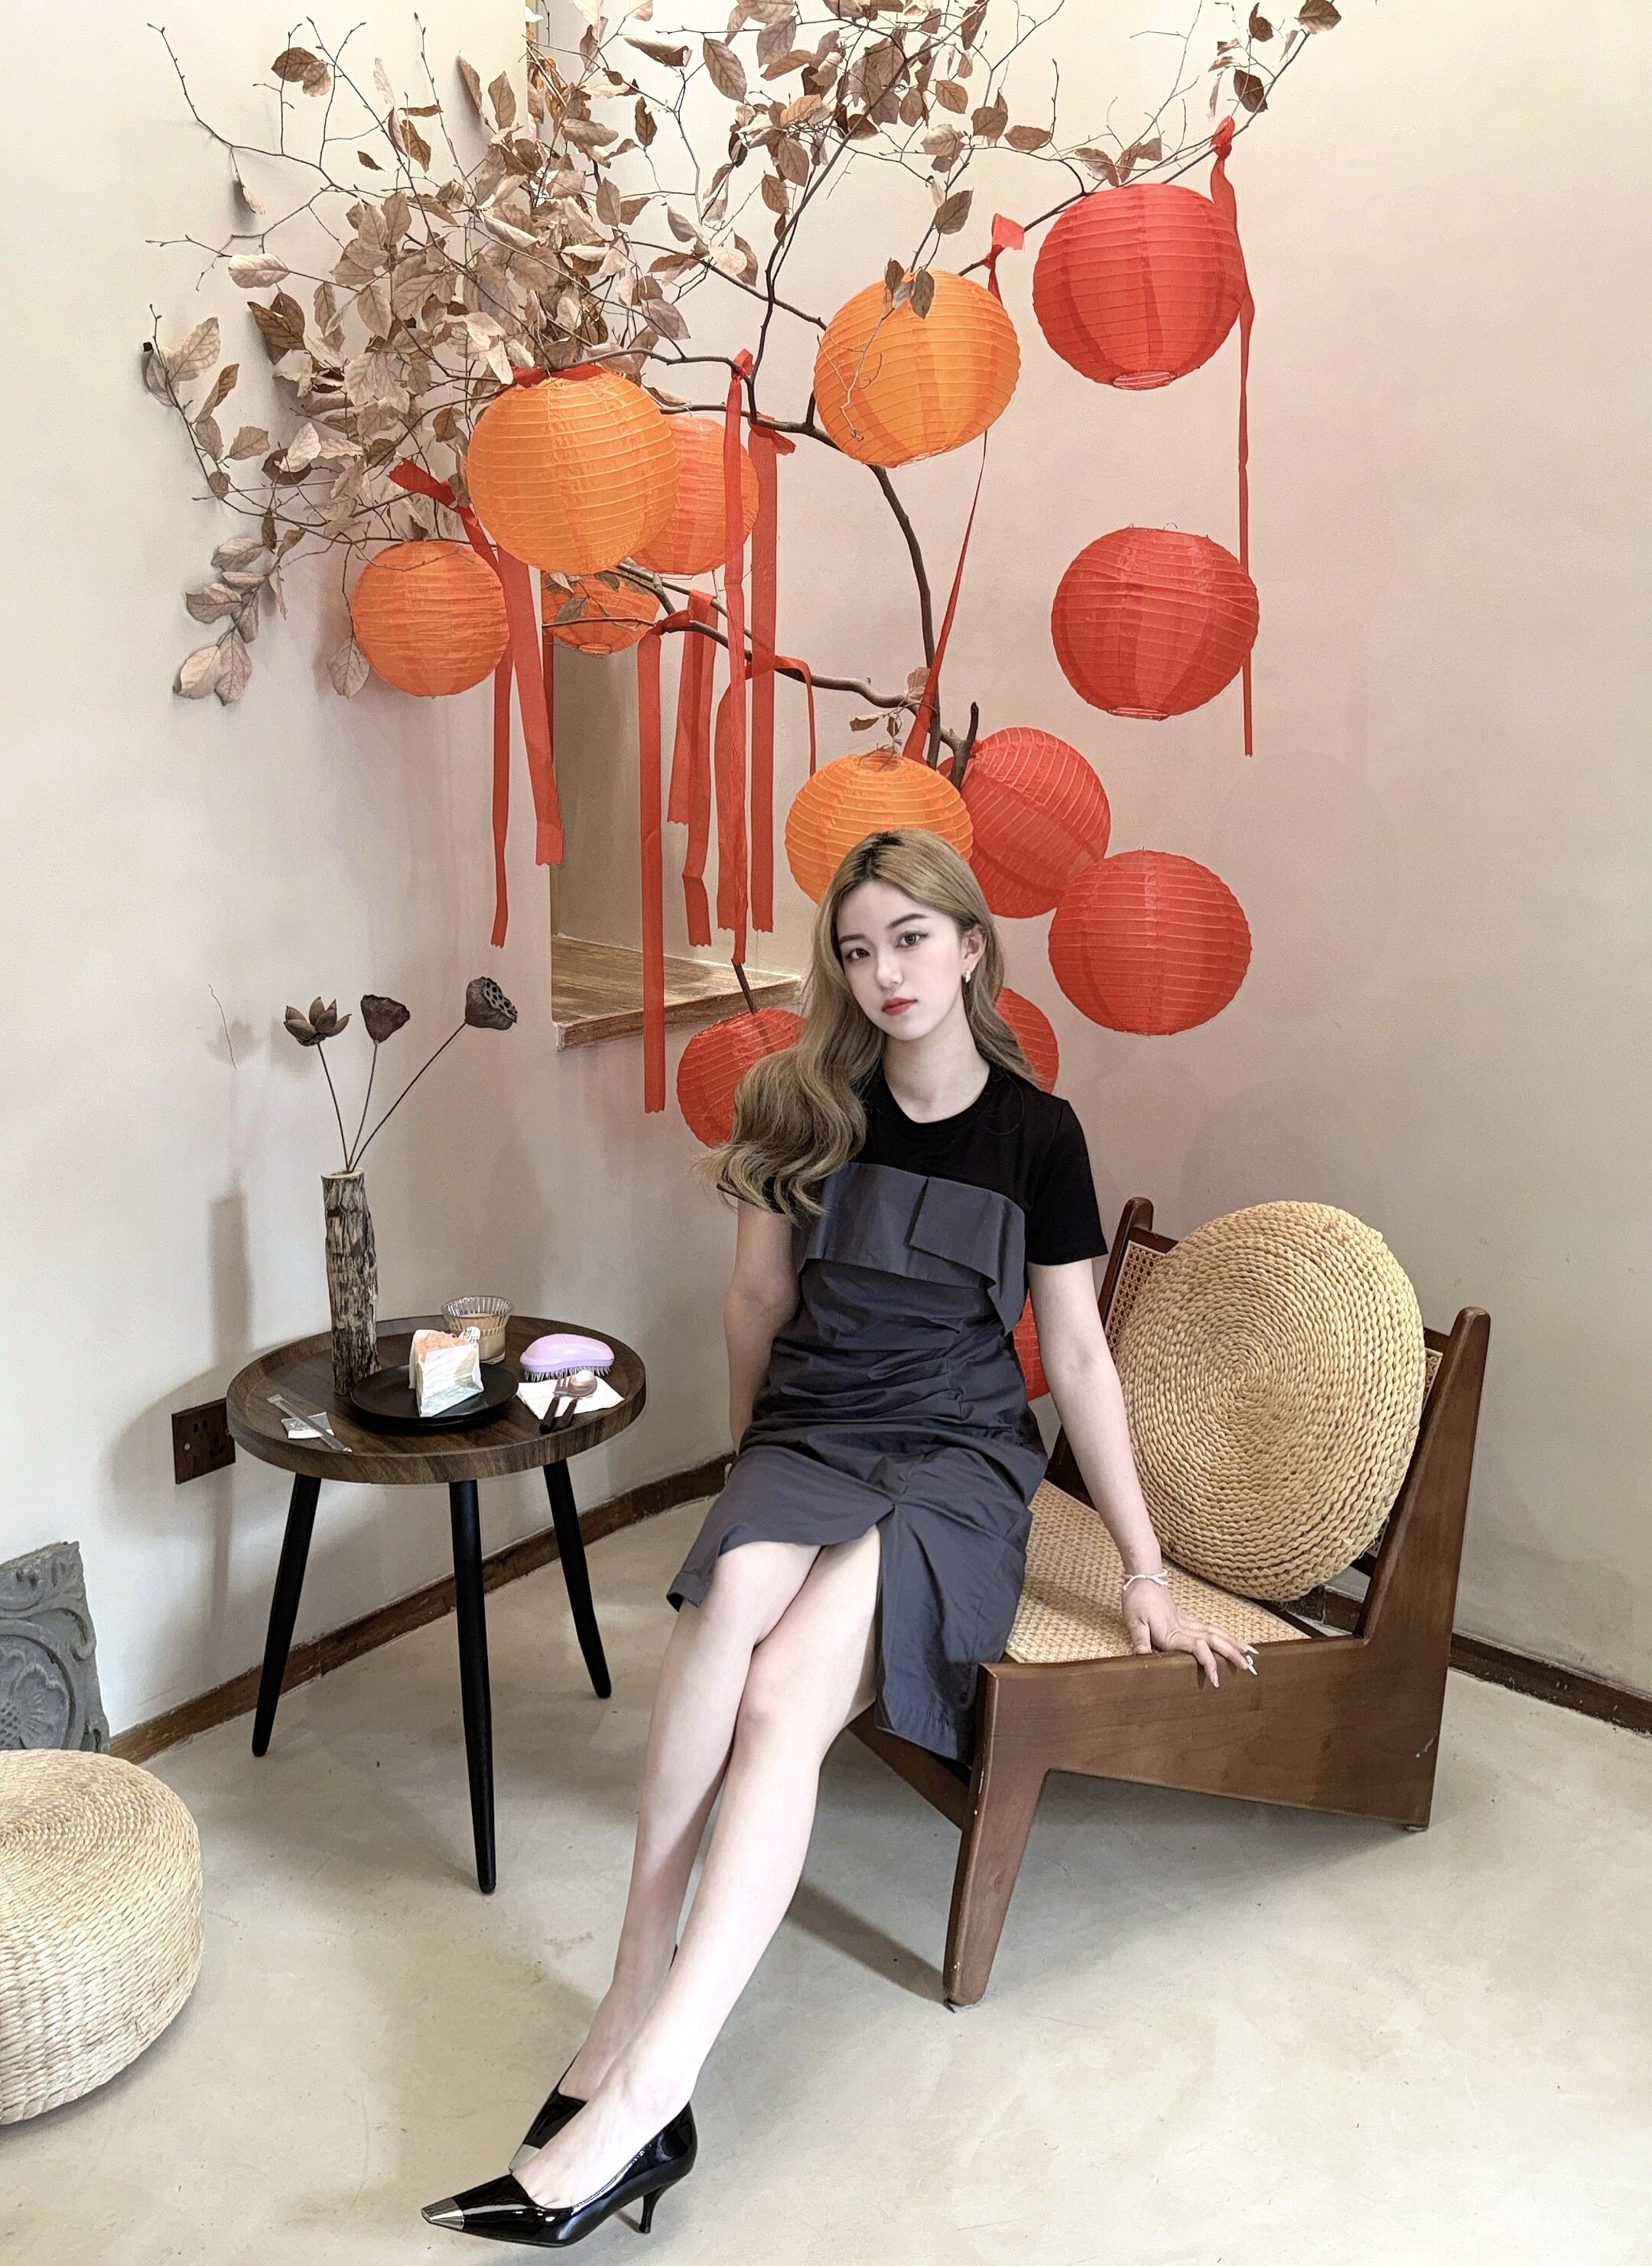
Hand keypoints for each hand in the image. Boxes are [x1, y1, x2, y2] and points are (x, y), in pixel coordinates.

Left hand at [1123, 1579, 1257, 1687]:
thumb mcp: (1134, 1621)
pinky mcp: (1186, 1618)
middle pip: (1213, 1639)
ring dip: (1232, 1642)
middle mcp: (1183, 1627)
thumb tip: (1142, 1658)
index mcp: (1172, 1632)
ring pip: (1214, 1632)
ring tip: (1249, 1651)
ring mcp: (1187, 1621)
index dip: (1208, 1662)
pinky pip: (1208, 1627)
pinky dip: (1222, 1634)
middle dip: (1231, 1653)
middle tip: (1247, 1666)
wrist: (1142, 1577)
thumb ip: (1140, 1640)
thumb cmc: (1137, 1599)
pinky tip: (1229, 1639)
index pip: (1197, 1648)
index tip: (1216, 1678)